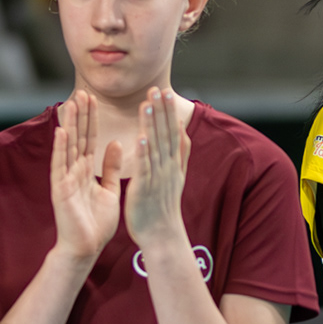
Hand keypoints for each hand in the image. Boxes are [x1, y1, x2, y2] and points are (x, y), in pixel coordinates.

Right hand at [51, 91, 123, 262]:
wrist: (87, 247)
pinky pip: (60, 166)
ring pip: (68, 146)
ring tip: (72, 103)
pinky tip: (62, 132)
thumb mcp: (108, 188)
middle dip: (81, 115)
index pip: (89, 138)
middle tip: (82, 92)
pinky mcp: (60, 190)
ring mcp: (65, 178)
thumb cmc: (97, 221)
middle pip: (78, 137)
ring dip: (71, 125)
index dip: (92, 119)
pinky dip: (61, 148)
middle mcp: (74, 170)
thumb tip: (115, 142)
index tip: (93, 98)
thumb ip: (109, 166)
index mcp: (86, 170)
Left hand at [123, 88, 191, 251]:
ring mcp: (158, 177)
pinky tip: (140, 136)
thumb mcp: (177, 176)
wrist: (162, 235)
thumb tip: (181, 128)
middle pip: (165, 134)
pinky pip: (145, 167)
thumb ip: (180, 152)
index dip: (167, 112)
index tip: (163, 91)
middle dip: (161, 111)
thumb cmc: (164, 206)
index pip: (171, 132)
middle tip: (157, 88)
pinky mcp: (145, 188)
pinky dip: (144, 151)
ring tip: (148, 104)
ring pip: (155, 146)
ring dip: (152, 124)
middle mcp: (168, 167)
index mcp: (172, 163)